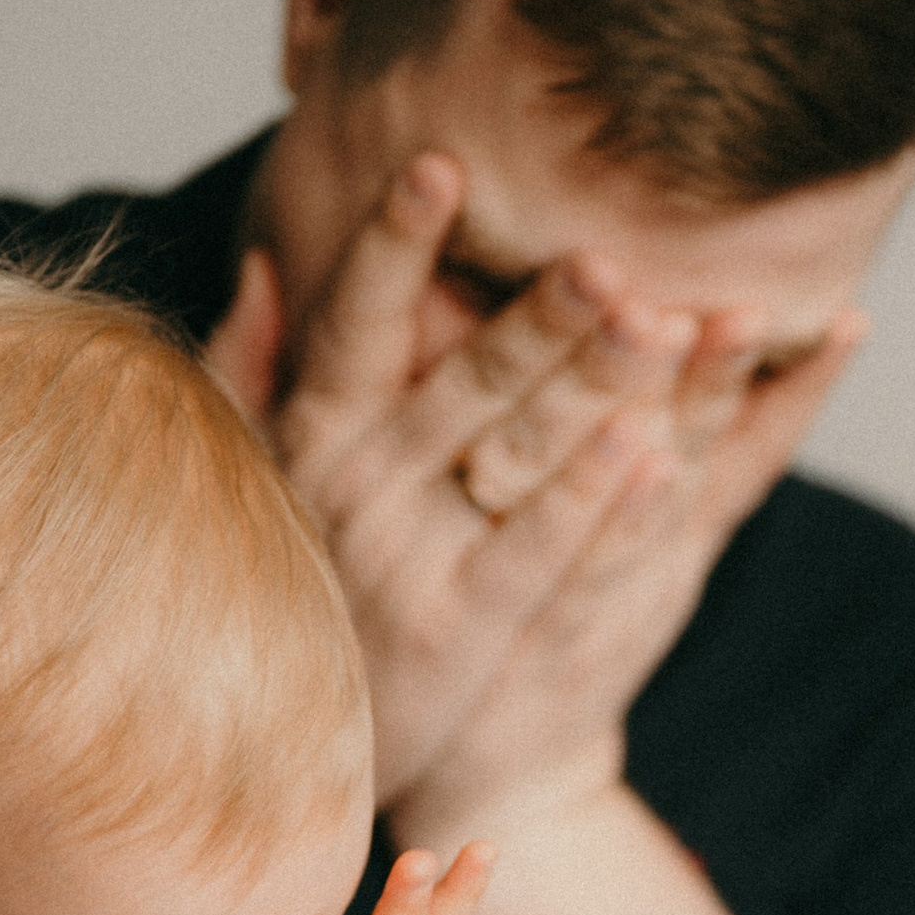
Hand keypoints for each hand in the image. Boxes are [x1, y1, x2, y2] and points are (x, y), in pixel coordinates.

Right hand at [214, 161, 865, 831]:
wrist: (348, 748)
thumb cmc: (313, 587)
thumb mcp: (258, 476)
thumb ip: (253, 370)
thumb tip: (266, 260)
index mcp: (320, 434)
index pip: (358, 320)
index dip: (393, 244)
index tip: (438, 165)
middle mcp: (361, 488)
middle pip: (469, 381)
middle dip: (540, 312)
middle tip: (604, 250)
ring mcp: (412, 560)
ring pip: (517, 454)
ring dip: (592, 384)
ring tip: (660, 318)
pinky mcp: (465, 631)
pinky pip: (537, 554)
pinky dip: (594, 501)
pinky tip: (655, 449)